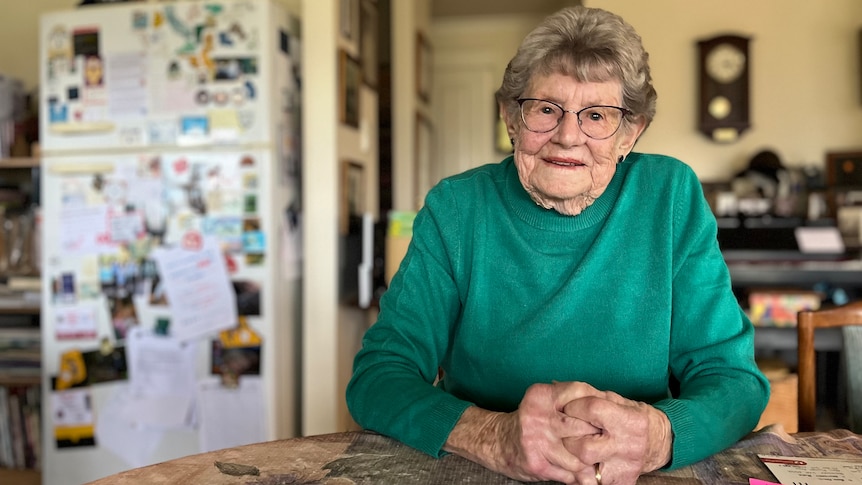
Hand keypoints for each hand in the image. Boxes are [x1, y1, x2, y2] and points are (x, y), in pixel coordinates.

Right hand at [443, 382, 602, 482]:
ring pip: (580, 454)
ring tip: (590, 457)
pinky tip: (575, 469)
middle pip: (584, 425)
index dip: (597, 404)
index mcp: (541, 395)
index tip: (605, 414)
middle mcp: (537, 415)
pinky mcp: (537, 464)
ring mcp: (537, 441)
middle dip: (597, 435)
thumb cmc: (532, 421)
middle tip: (604, 439)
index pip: (580, 391)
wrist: (497, 442)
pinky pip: (570, 472)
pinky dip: (577, 473)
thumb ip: (571, 401)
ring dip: (588, 460)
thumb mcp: (545, 402)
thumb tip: (609, 406)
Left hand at [561, 389, 672, 484]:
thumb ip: (589, 395)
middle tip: (570, 433)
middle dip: (570, 439)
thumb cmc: (632, 418)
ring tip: (575, 449)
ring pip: (583, 471)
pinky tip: (583, 464)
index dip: (574, 407)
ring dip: (573, 459)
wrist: (658, 443)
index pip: (592, 410)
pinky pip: (589, 483)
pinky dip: (581, 475)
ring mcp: (625, 469)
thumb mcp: (617, 400)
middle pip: (584, 448)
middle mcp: (630, 447)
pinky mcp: (621, 484)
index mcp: (631, 421)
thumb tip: (556, 386)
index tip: (569, 409)